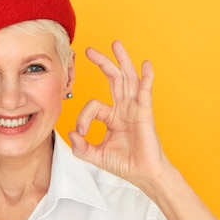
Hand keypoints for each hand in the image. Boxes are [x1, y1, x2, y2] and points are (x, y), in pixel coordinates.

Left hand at [68, 40, 170, 188]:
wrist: (143, 175)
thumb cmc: (124, 164)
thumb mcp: (95, 155)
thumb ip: (81, 147)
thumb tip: (72, 133)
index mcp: (111, 116)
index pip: (93, 105)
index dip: (83, 116)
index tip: (80, 132)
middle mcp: (123, 108)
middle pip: (113, 79)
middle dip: (102, 62)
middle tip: (89, 49)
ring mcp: (135, 108)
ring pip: (127, 78)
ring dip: (121, 60)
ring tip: (115, 44)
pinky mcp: (145, 113)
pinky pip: (145, 92)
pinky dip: (147, 77)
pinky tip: (146, 65)